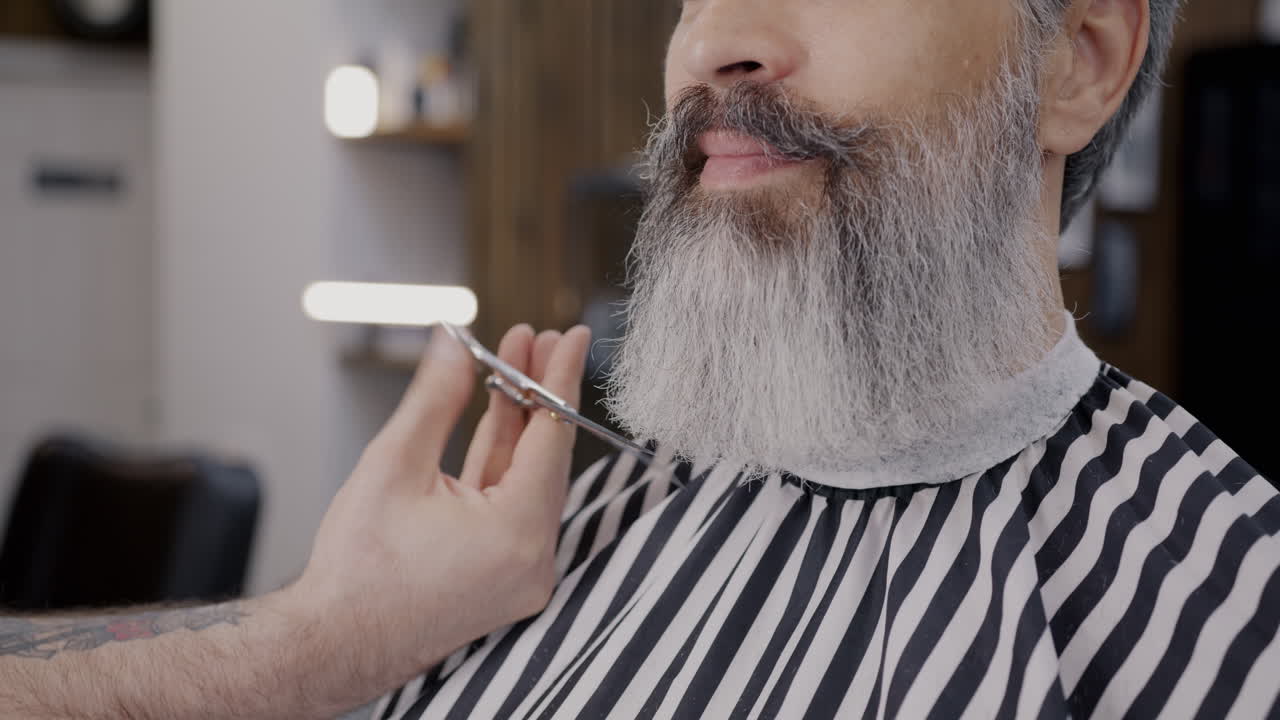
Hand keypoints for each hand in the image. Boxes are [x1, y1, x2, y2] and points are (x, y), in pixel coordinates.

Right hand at [288, 324, 591, 702]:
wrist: (331, 642)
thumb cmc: (357, 568)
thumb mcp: (394, 464)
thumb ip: (436, 398)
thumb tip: (454, 344)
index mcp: (517, 534)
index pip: (552, 437)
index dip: (561, 379)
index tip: (574, 337)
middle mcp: (532, 559)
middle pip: (546, 456)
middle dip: (538, 393)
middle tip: (539, 340)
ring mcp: (521, 573)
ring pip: (528, 479)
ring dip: (519, 424)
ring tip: (512, 367)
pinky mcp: (503, 577)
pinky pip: (512, 506)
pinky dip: (503, 463)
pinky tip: (497, 416)